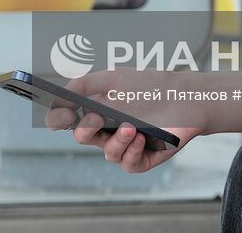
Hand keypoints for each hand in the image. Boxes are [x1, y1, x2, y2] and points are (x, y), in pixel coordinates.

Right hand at [44, 70, 205, 174]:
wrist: (184, 96)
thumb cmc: (149, 85)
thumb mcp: (115, 77)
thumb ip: (86, 83)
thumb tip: (61, 95)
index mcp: (94, 112)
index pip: (66, 120)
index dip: (57, 119)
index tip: (63, 113)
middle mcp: (106, 132)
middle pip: (83, 137)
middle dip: (87, 129)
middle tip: (97, 117)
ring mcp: (124, 147)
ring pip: (109, 153)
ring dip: (117, 140)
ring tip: (131, 126)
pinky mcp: (142, 159)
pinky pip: (129, 163)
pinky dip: (133, 151)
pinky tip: (141, 137)